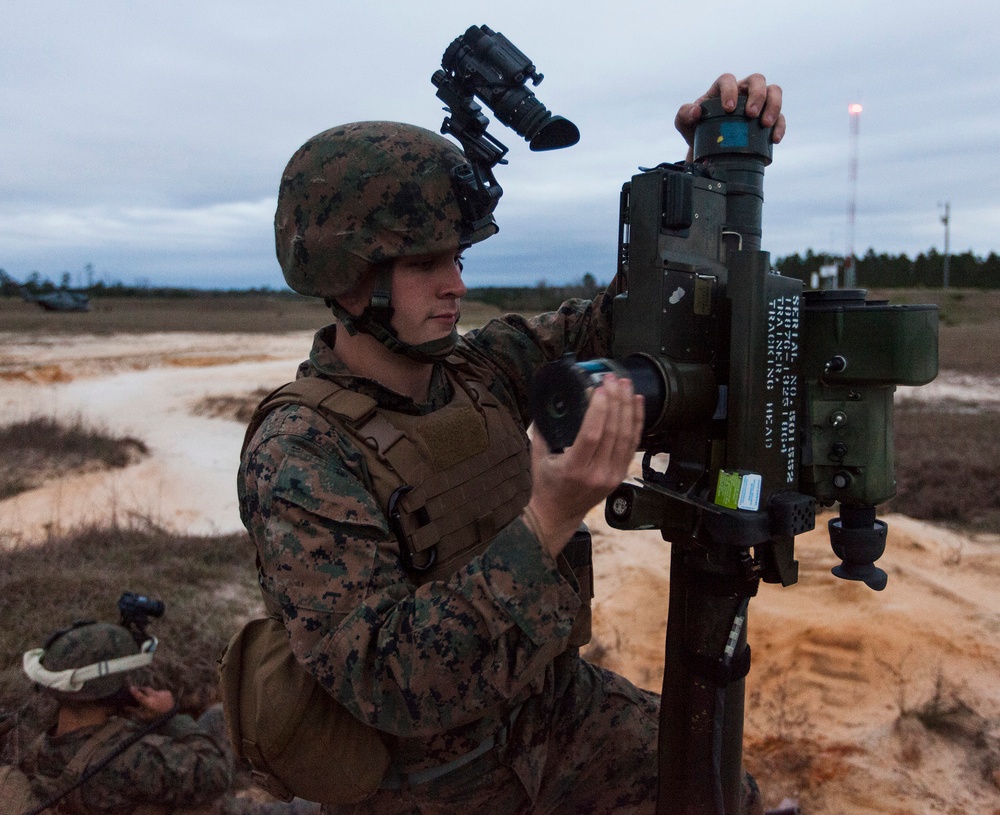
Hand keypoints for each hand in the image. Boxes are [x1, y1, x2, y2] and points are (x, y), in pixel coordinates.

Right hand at [129, 685, 175, 719]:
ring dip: (151, 694)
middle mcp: (156, 696)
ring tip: (153, 701)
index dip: (134, 691)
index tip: (131, 687)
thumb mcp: (143, 716)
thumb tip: (125, 707)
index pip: (139, 695)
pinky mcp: (168, 692)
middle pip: (146, 689)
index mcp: (149, 703)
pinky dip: (159, 695)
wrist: (170, 717)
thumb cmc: (155, 718)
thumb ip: (134, 711)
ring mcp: (162, 693)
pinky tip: (160, 701)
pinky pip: (160, 692)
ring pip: (153, 691)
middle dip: (142, 689)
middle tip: (139, 691)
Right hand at [524, 375, 643, 556]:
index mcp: (574, 469)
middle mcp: (596, 473)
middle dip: (615, 401)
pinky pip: (633, 445)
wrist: (558, 515)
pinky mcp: (620, 475)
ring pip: (626, 436)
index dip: (598, 409)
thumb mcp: (538, 456)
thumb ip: (542, 429)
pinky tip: (637, 403)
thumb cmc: (546, 485)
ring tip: (625, 385)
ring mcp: (612, 475)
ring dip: (627, 407)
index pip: (591, 435)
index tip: (598, 388)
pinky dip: (637, 422)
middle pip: (612, 432)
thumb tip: (547, 401)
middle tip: (612, 379)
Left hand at [675, 73, 784, 159]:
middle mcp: (743, 91)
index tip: (728, 108)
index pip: (728, 80)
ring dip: (773, 105)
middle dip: (757, 95)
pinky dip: (780, 126)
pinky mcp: (769, 118)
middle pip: (757, 80)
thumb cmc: (697, 130)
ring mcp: (758, 103)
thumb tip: (695, 111)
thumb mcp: (684, 123)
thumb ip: (684, 114)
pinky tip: (775, 138)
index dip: (730, 90)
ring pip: (774, 91)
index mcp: (722, 88)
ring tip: (766, 124)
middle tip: (751, 115)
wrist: (708, 149)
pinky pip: (780, 117)